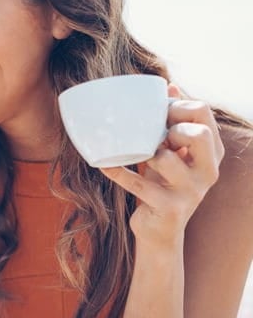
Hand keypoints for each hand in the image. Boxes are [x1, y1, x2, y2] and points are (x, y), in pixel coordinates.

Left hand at [99, 84, 223, 246]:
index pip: (204, 114)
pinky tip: (104, 165)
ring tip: (135, 154)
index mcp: (213, 152)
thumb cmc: (163, 185)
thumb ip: (175, 123)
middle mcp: (208, 171)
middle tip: (153, 135)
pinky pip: (138, 183)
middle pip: (198, 134)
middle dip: (170, 128)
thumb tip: (170, 86)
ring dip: (144, 153)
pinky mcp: (170, 208)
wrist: (159, 232)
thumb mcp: (173, 153)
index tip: (158, 113)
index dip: (177, 107)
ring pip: (166, 158)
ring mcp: (192, 191)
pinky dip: (118, 172)